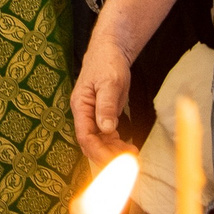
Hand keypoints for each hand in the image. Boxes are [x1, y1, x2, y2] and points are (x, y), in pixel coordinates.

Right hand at [70, 40, 135, 166]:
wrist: (110, 51)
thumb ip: (106, 105)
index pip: (84, 136)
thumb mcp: (109, 82)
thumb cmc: (107, 62)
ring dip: (113, 151)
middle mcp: (84, 114)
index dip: (98, 151)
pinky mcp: (102, 116)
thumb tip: (106, 129)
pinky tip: (129, 147)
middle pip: (90, 143)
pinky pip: (107, 136)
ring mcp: (92, 116)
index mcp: (80, 106)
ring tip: (132, 154)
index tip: (115, 160)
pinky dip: (117, 144)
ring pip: (99, 142)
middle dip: (106, 155)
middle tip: (127, 163)